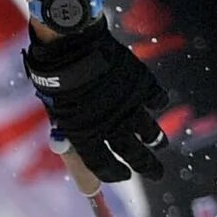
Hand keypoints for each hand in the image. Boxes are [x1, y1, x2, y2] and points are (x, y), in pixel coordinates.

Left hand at [24, 0, 169, 182]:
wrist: (71, 40)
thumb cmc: (57, 77)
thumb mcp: (57, 113)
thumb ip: (70, 142)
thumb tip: (82, 173)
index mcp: (85, 135)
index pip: (103, 166)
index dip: (114, 174)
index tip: (123, 175)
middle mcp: (111, 125)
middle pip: (135, 156)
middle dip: (148, 168)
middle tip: (156, 174)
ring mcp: (129, 104)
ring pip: (150, 132)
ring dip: (156, 140)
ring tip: (159, 144)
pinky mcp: (142, 84)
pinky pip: (157, 100)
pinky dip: (156, 103)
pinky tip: (154, 104)